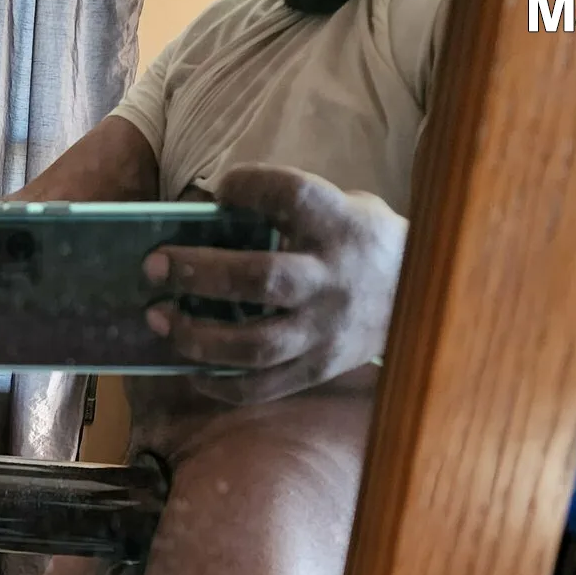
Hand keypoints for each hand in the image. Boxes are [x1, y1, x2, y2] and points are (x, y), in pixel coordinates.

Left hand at [142, 163, 406, 404]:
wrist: (422, 300)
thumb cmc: (359, 244)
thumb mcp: (342, 209)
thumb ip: (288, 209)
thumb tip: (207, 214)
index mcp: (340, 226)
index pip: (295, 197)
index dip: (253, 187)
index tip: (222, 188)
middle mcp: (332, 280)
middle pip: (261, 278)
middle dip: (199, 272)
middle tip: (154, 266)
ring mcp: (325, 331)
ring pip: (256, 344)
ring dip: (199, 335)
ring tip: (160, 319)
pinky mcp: (317, 370)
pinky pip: (261, 387)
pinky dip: (220, 383)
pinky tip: (190, 368)